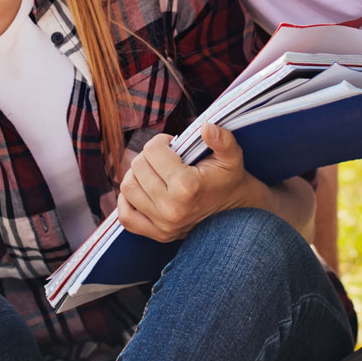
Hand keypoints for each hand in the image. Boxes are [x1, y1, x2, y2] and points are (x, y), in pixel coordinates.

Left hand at [116, 123, 251, 241]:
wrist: (235, 213)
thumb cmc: (229, 179)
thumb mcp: (232, 156)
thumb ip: (222, 139)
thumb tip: (205, 126)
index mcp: (187, 186)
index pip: (152, 150)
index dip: (161, 141)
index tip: (173, 145)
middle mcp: (171, 208)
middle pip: (138, 166)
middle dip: (149, 155)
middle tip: (164, 157)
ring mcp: (162, 224)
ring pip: (128, 187)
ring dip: (136, 174)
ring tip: (153, 171)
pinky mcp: (157, 234)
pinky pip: (126, 216)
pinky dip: (126, 200)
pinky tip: (141, 189)